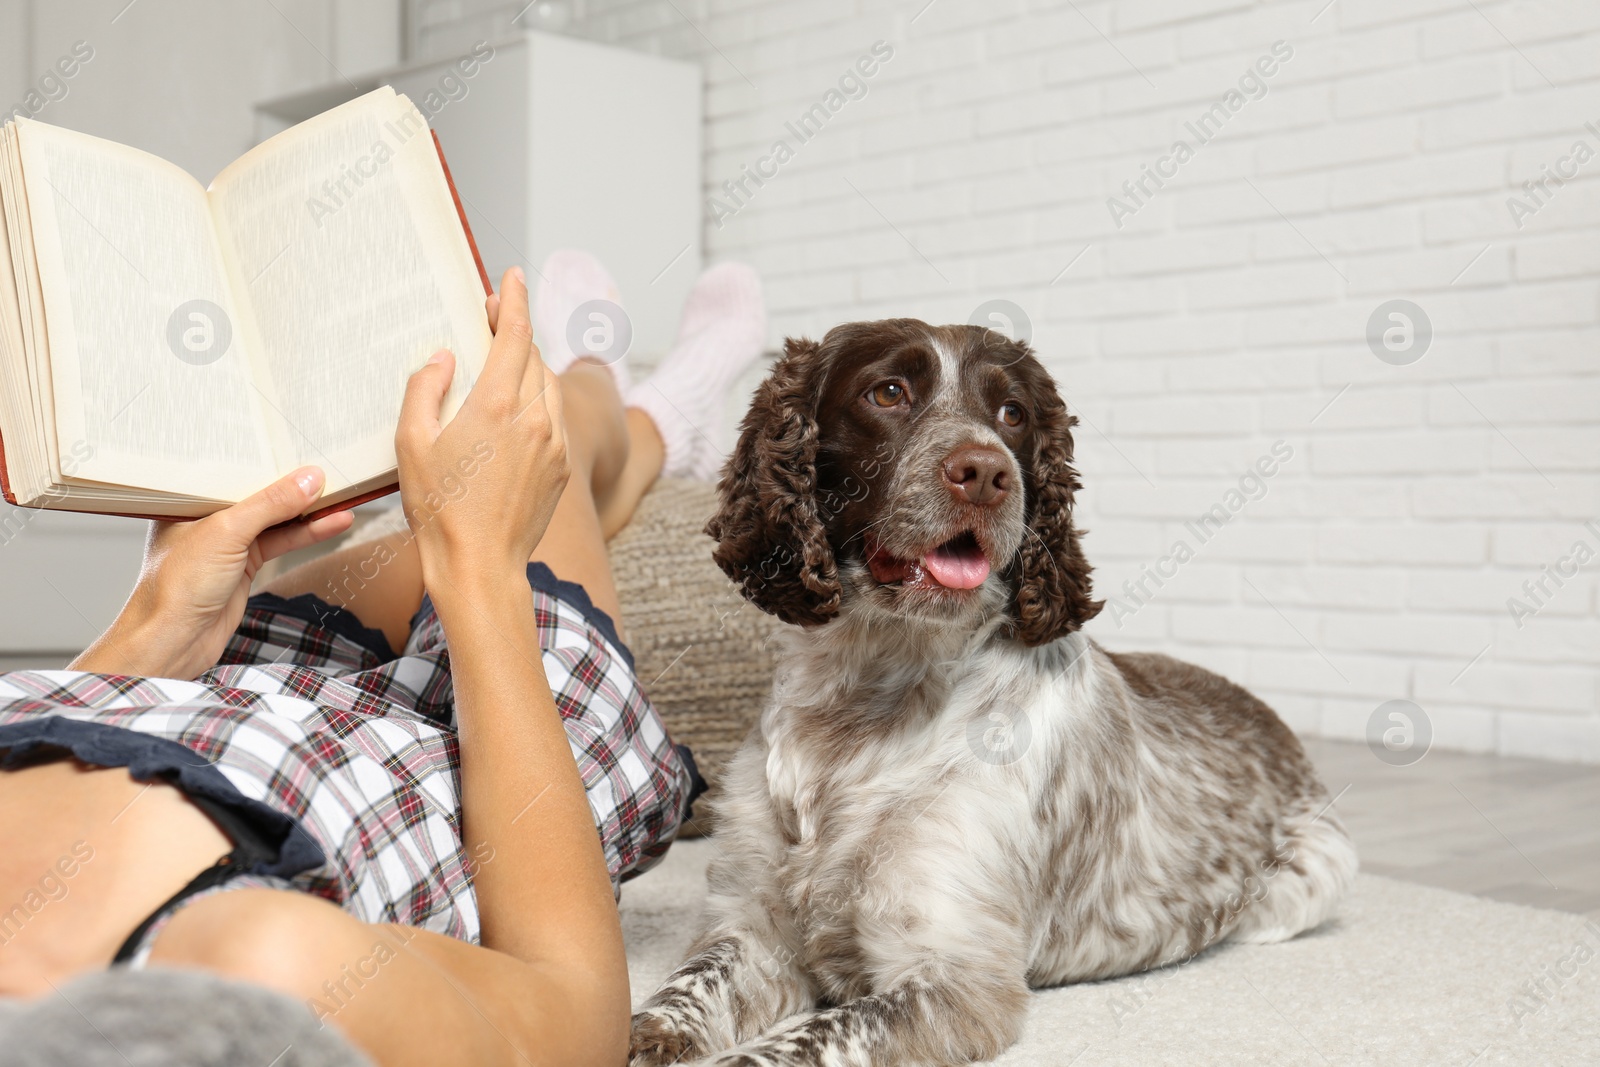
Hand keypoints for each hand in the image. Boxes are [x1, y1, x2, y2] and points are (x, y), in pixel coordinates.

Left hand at [71, 468, 352, 679]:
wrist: (173, 642)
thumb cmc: (176, 588)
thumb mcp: (227, 533)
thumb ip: (270, 504)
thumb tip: (309, 479)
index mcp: (188, 500)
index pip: (234, 469)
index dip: (267, 458)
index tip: (302, 447)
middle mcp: (206, 517)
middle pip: (259, 493)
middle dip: (294, 484)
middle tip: (330, 469)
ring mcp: (227, 543)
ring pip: (275, 519)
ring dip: (309, 511)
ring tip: (344, 496)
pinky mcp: (243, 566)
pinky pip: (281, 542)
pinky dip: (307, 534)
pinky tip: (333, 524)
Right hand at [395, 265, 568, 605]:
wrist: (480, 566)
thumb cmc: (439, 509)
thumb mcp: (411, 443)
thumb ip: (425, 389)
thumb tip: (444, 357)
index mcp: (498, 405)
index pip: (515, 334)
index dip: (514, 299)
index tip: (512, 276)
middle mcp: (536, 419)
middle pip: (534, 355)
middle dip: (515, 330)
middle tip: (492, 319)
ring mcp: (554, 444)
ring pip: (549, 385)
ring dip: (529, 366)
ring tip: (500, 363)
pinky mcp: (562, 467)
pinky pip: (555, 417)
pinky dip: (539, 400)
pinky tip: (515, 410)